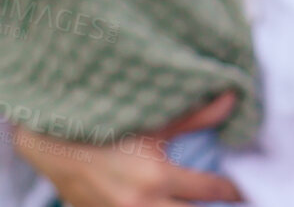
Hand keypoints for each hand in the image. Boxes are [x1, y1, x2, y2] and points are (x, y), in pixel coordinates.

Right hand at [12, 91, 245, 206]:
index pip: (210, 190)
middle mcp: (141, 205)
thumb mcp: (153, 121)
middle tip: (229, 204)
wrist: (51, 144)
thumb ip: (195, 115)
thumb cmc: (105, 127)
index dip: (231, 191)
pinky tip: (163, 203)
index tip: (242, 191)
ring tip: (198, 204)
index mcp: (157, 178)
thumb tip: (232, 98)